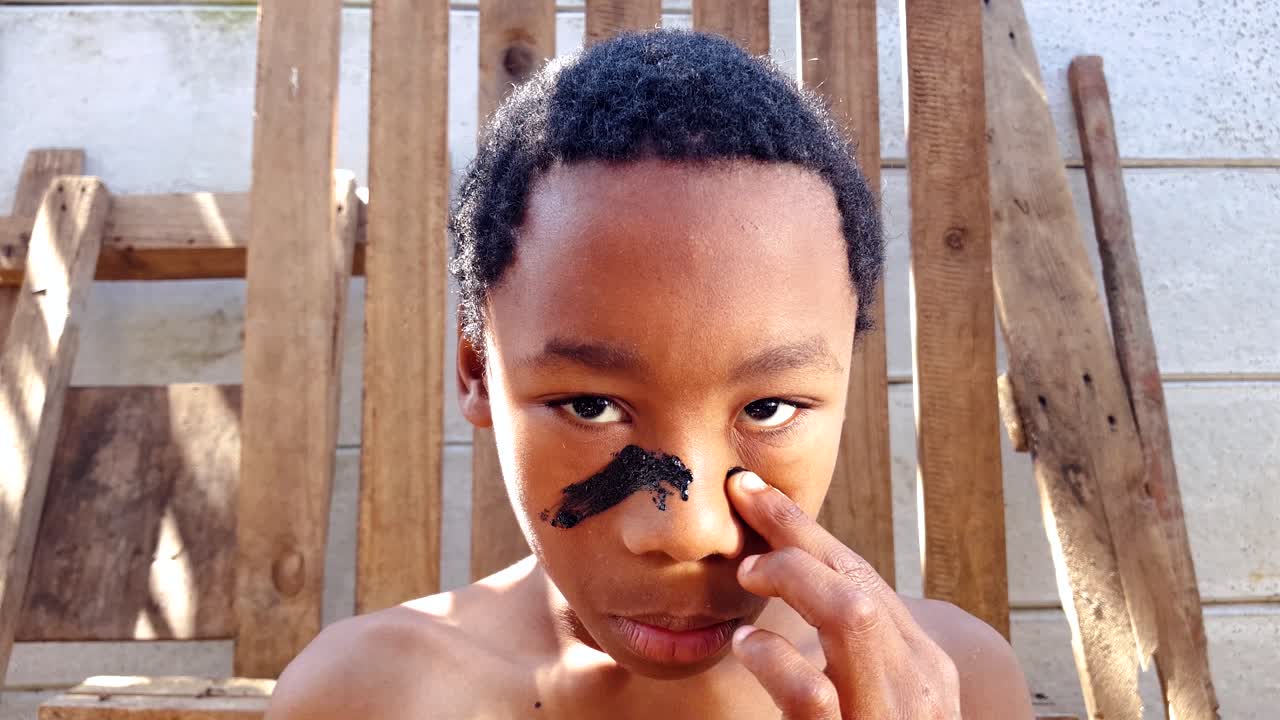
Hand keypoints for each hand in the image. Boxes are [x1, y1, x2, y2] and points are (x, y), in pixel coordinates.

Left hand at [728, 470, 960, 718]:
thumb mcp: (876, 701)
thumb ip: (853, 661)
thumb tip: (799, 596)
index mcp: (921, 666)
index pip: (863, 578)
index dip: (807, 532)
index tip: (757, 493)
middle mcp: (919, 685)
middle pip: (858, 580)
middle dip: (798, 530)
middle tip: (744, 497)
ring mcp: (893, 716)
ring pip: (852, 615)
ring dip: (793, 576)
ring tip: (748, 571)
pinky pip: (813, 693)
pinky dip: (774, 659)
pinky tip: (748, 644)